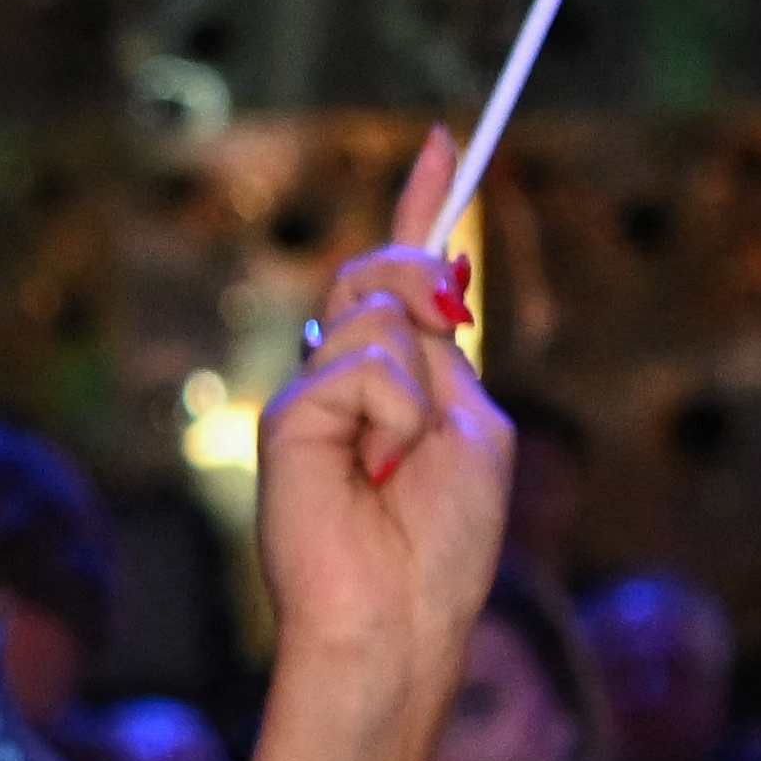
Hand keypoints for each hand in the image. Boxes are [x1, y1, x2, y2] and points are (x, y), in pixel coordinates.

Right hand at [247, 135, 508, 719]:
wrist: (398, 618)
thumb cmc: (445, 546)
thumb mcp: (473, 425)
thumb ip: (444, 353)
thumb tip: (423, 280)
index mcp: (406, 379)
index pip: (409, 277)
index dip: (427, 206)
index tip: (447, 142)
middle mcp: (350, 378)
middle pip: (384, 272)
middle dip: (421, 279)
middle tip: (442, 345)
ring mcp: (313, 394)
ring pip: (374, 311)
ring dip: (416, 380)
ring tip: (403, 459)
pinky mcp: (287, 417)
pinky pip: (361, 365)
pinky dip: (392, 412)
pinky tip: (378, 467)